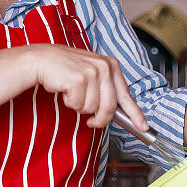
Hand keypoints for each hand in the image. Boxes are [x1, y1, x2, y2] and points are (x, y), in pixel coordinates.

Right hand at [27, 44, 147, 129]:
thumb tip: (121, 114)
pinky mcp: (78, 78)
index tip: (143, 127)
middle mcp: (105, 67)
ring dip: (80, 106)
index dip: (135, 114)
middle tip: (91, 121)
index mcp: (112, 65)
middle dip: (99, 119)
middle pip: (109, 108)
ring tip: (73, 92)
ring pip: (92, 108)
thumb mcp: (93, 75)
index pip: (126, 95)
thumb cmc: (67, 70)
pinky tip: (66, 89)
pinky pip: (78, 105)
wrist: (43, 59)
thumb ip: (107, 91)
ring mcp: (92, 72)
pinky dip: (70, 102)